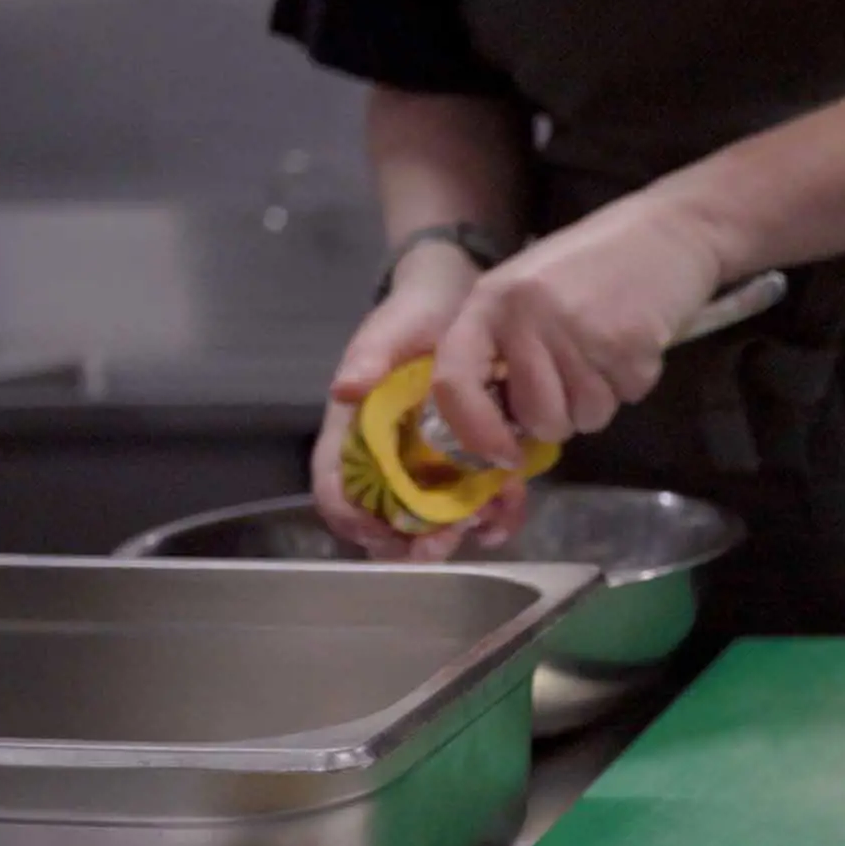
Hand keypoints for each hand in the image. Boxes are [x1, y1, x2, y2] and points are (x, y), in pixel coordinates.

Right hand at [309, 243, 527, 561]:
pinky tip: (508, 516)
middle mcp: (391, 457)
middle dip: (411, 541)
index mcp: (357, 432)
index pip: (336, 485)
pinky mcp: (474, 458)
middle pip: (388, 516)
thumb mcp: (391, 329)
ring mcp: (434, 461)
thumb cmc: (415, 315)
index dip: (350, 516)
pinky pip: (481, 497)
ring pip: (437, 516)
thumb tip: (344, 387)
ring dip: (457, 531)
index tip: (378, 533)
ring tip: (484, 528)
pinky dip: (494, 512)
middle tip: (440, 547)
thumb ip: (369, 356)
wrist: (465, 299)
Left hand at [425, 192, 723, 471]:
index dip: (474, 432)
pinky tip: (634, 342)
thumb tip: (502, 432)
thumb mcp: (526, 296)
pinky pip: (628, 398)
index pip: (455, 383)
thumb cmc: (590, 267)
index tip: (504, 455)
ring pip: (587, 417)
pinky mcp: (629, 342)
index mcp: (490, 303)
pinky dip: (634, 382)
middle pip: (539, 418)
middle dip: (562, 416)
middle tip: (578, 377)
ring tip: (607, 351)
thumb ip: (504, 352)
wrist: (666, 230)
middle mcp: (527, 316)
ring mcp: (579, 329)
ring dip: (602, 399)